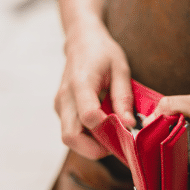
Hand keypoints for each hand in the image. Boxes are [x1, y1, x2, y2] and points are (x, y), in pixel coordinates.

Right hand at [54, 19, 136, 158]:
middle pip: (71, 137)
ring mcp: (59, 106)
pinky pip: (71, 132)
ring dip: (91, 145)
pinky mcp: (61, 111)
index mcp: (81, 83)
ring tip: (113, 135)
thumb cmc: (102, 52)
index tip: (126, 128)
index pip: (88, 116)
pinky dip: (87, 138)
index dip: (108, 129)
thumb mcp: (120, 69)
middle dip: (95, 148)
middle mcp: (65, 98)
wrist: (81, 41)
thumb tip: (130, 125)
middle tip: (118, 143)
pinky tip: (104, 128)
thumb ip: (124, 98)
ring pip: (69, 138)